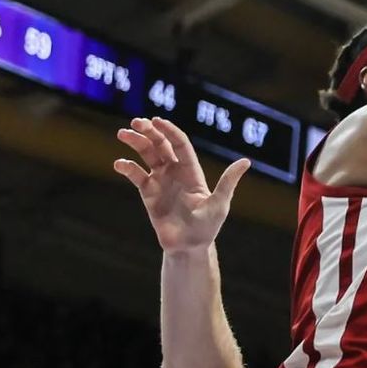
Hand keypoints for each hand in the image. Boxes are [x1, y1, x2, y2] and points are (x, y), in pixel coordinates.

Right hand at [114, 117, 249, 251]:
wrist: (189, 247)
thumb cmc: (208, 227)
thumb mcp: (220, 203)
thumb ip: (228, 181)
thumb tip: (246, 161)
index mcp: (192, 171)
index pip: (179, 144)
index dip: (169, 130)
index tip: (156, 121)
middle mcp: (175, 172)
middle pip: (161, 144)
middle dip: (149, 131)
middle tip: (137, 122)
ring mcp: (160, 181)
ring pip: (146, 155)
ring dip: (135, 142)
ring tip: (123, 134)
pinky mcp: (148, 193)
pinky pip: (136, 175)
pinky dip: (127, 167)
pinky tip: (120, 164)